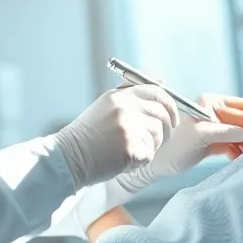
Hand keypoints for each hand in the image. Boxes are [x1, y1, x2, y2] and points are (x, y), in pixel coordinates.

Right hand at [50, 85, 179, 190]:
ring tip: (131, 150)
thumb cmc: (89, 134)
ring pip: (158, 136)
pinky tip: (123, 161)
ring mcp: (128, 128)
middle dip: (167, 129)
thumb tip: (162, 82)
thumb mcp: (107, 105)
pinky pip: (149, 155)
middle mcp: (125, 108)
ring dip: (150, 146)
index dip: (171, 105)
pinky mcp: (130, 149)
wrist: (69, 156)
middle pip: (163, 114)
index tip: (174, 118)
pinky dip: (139, 161)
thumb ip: (132, 93)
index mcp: (120, 96)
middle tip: (159, 140)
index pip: (157, 92)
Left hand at [114, 93, 242, 191]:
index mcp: (210, 103)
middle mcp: (214, 111)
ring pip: (241, 132)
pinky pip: (234, 143)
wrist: (158, 164)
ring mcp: (214, 126)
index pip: (241, 109)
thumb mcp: (200, 138)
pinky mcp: (213, 141)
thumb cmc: (174, 147)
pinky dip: (241, 151)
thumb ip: (223, 133)